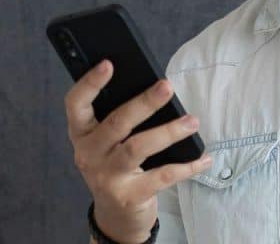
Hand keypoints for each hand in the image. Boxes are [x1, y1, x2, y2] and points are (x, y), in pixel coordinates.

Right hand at [64, 59, 211, 243]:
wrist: (116, 214)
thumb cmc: (116, 164)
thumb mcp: (108, 142)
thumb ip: (120, 117)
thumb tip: (156, 88)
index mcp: (82, 133)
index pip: (76, 104)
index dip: (90, 83)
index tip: (108, 64)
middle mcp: (89, 154)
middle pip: (116, 123)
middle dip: (144, 103)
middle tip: (167, 86)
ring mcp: (107, 176)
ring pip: (138, 148)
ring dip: (169, 132)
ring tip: (192, 122)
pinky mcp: (128, 196)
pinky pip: (162, 176)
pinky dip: (187, 166)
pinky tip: (203, 158)